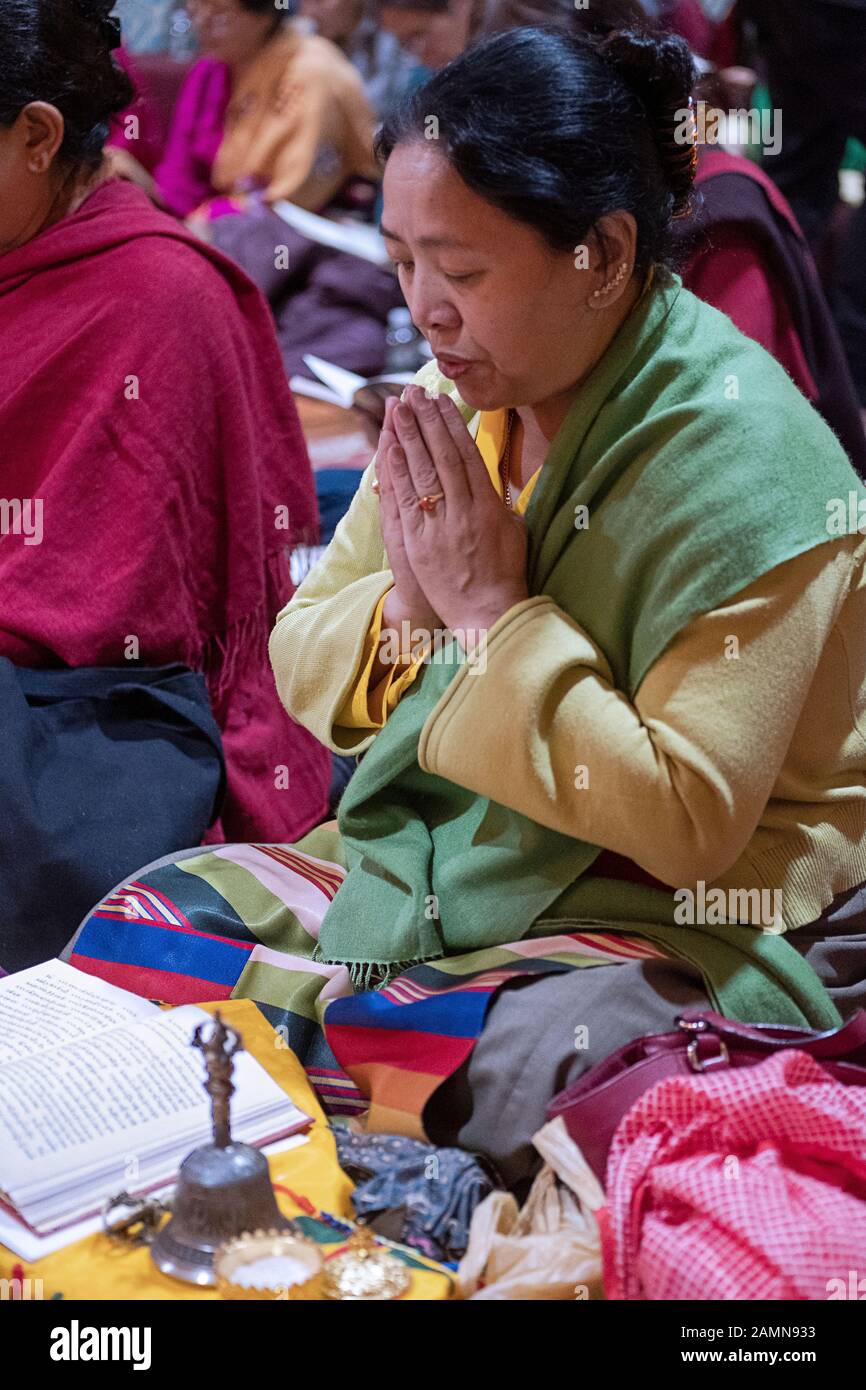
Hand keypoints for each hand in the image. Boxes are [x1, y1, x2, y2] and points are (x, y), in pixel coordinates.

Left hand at [387, 385, 528, 643]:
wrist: (487, 613)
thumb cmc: (504, 574)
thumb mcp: (514, 531)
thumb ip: (501, 502)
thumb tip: (493, 478)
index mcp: (489, 505)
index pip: (467, 454)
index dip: (453, 424)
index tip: (443, 400)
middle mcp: (463, 510)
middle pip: (442, 455)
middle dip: (428, 420)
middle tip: (416, 391)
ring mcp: (439, 525)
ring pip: (422, 471)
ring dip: (410, 435)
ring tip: (400, 407)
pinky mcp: (418, 542)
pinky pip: (406, 499)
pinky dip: (397, 470)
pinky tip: (391, 446)